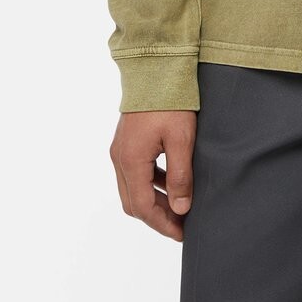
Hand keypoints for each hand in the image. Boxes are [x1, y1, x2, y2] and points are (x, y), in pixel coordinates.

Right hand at [110, 109, 197, 240]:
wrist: (155, 68)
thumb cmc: (170, 102)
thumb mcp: (181, 140)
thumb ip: (180, 176)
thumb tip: (180, 209)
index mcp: (131, 161)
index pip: (143, 207)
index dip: (163, 224)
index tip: (182, 233)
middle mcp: (119, 158)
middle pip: (133, 202)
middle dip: (157, 217)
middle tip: (181, 224)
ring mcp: (120, 149)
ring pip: (132, 189)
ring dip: (153, 201)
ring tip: (178, 206)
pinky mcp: (125, 141)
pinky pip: (134, 172)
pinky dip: (150, 183)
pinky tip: (169, 181)